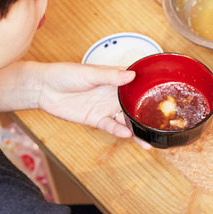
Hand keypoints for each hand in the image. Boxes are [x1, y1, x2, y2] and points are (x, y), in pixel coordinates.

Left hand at [32, 62, 151, 148]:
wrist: (43, 89)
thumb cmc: (66, 74)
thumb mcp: (89, 73)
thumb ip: (110, 76)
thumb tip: (131, 75)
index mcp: (118, 80)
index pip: (139, 85)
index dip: (153, 90)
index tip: (169, 96)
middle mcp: (115, 95)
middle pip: (137, 107)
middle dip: (149, 116)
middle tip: (163, 126)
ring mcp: (107, 108)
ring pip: (127, 121)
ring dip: (137, 130)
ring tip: (149, 140)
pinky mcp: (96, 120)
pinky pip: (111, 127)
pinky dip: (119, 131)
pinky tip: (127, 135)